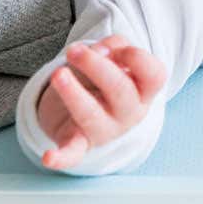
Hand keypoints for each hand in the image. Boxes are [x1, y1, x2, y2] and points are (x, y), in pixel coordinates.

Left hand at [36, 35, 166, 169]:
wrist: (87, 110)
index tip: (113, 49)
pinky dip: (61, 157)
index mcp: (143, 91)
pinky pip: (72, 153)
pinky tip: (48, 157)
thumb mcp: (116, 57)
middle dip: (95, 66)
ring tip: (58, 74)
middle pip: (119, 90)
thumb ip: (114, 46)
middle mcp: (129, 113)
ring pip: (91, 114)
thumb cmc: (105, 78)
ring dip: (73, 93)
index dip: (135, 56)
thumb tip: (99, 53)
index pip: (154, 75)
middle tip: (73, 51)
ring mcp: (105, 130)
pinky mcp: (80, 143)